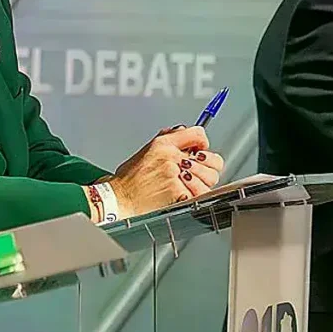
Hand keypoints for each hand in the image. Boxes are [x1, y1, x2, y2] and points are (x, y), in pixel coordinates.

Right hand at [108, 127, 223, 216]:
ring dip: (202, 184)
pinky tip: (183, 195)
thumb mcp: (147, 150)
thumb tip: (185, 132)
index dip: (203, 143)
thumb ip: (169, 139)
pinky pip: (200, 194)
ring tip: (189, 185)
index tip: (201, 149)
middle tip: (198, 173)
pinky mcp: (178, 192)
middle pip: (212, 159)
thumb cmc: (129, 180)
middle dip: (208, 167)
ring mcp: (176, 175)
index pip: (198, 134)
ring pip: (210, 178)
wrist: (119, 199)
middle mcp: (171, 156)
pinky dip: (195, 196)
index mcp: (164, 144)